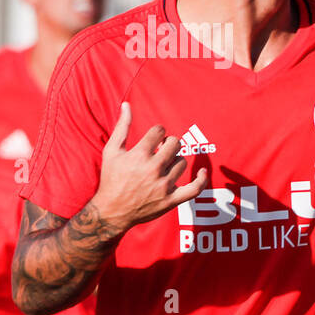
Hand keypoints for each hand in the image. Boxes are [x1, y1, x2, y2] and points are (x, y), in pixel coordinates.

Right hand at [90, 102, 207, 233]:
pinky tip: (202, 171)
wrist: (112, 210)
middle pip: (175, 144)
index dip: (158, 132)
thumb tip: (126, 104)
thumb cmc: (111, 178)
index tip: (155, 138)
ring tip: (165, 165)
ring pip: (182, 162)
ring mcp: (164, 185)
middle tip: (162, 150)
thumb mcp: (111, 151)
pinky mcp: (172, 199)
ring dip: (176, 161)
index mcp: (139, 155)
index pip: (160, 131)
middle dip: (170, 144)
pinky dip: (202, 179)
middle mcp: (153, 169)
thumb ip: (122, 127)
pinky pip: (195, 188)